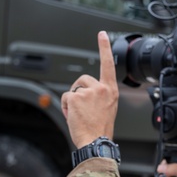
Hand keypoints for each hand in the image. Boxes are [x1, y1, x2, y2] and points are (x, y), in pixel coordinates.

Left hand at [61, 31, 118, 147]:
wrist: (96, 142)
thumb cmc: (101, 129)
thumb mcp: (107, 108)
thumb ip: (100, 95)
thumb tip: (86, 91)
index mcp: (111, 90)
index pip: (108, 64)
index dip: (104, 48)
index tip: (102, 35)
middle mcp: (101, 89)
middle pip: (83, 79)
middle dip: (79, 91)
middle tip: (82, 108)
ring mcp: (88, 92)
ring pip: (73, 90)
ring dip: (72, 101)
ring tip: (80, 115)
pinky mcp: (75, 97)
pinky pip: (65, 97)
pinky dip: (66, 107)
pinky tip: (73, 116)